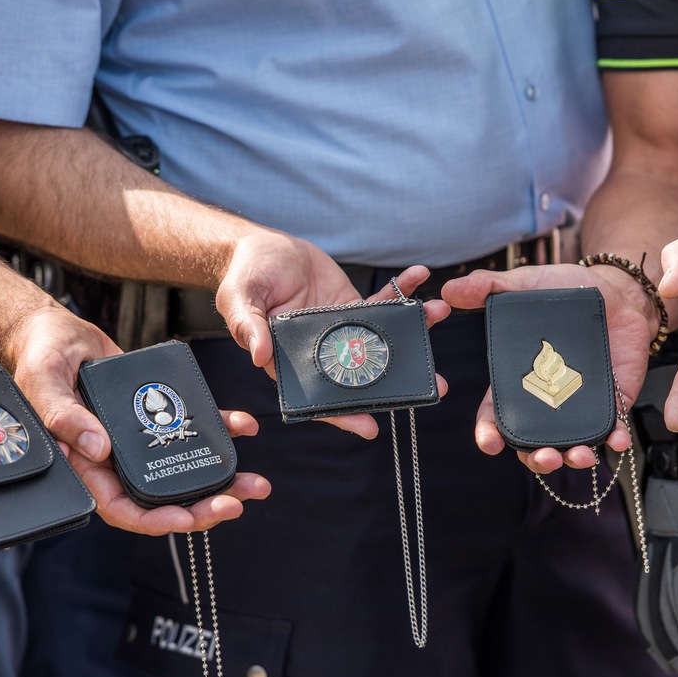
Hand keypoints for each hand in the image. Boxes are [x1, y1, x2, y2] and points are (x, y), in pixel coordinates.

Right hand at [2, 303, 269, 532]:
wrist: (56, 330)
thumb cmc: (42, 357)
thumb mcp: (46, 381)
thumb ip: (66, 416)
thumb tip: (100, 449)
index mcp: (84, 464)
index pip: (120, 507)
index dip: (153, 520)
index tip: (188, 519)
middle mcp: (115, 459)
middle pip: (160, 499)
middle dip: (201, 508)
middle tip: (237, 504)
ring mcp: (138, 440)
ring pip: (181, 472)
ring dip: (220, 481)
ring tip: (255, 484)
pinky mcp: (155, 415)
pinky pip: (191, 429)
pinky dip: (221, 431)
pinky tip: (246, 427)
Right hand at [216, 231, 448, 437]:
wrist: (260, 248)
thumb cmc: (244, 277)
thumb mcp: (239, 300)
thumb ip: (249, 327)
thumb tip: (259, 356)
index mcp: (292, 362)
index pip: (319, 397)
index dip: (343, 415)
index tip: (370, 428)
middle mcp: (322, 354)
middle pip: (363, 374)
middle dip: (399, 379)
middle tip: (435, 384)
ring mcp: (342, 331)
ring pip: (382, 338)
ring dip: (412, 328)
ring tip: (438, 311)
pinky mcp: (353, 306)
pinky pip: (382, 303)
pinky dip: (402, 290)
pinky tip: (419, 277)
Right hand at [440, 263, 657, 473]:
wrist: (616, 288)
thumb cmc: (563, 289)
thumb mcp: (523, 285)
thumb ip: (488, 287)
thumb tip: (448, 289)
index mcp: (518, 380)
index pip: (496, 415)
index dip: (490, 433)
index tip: (490, 443)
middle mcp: (546, 399)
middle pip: (533, 443)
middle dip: (535, 459)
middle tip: (544, 457)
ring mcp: (579, 404)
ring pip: (570, 444)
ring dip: (573, 459)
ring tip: (579, 456)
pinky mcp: (612, 401)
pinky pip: (612, 428)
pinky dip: (615, 439)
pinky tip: (616, 441)